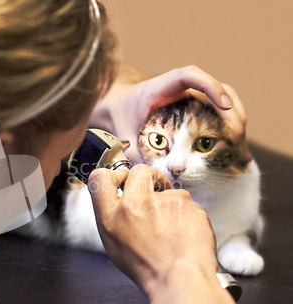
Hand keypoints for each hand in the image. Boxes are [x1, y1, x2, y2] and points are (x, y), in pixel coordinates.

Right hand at [87, 164, 216, 296]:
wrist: (180, 279)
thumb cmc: (149, 269)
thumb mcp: (114, 246)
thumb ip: (112, 219)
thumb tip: (117, 201)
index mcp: (111, 217)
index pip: (99, 178)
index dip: (111, 175)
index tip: (121, 180)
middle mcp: (134, 204)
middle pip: (138, 171)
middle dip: (148, 177)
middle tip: (154, 188)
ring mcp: (162, 201)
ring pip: (167, 190)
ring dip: (170, 203)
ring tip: (172, 229)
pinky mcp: (185, 203)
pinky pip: (186, 202)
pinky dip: (187, 215)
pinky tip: (184, 233)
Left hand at [91, 65, 249, 162]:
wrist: (116, 110)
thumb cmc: (120, 119)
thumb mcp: (123, 135)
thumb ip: (135, 152)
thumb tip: (155, 175)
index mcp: (161, 87)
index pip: (190, 75)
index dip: (210, 85)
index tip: (224, 104)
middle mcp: (182, 90)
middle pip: (217, 89)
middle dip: (232, 112)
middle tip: (236, 139)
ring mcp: (192, 99)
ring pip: (225, 101)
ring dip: (236, 122)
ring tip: (239, 149)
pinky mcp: (197, 112)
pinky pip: (220, 115)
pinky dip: (230, 130)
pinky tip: (235, 152)